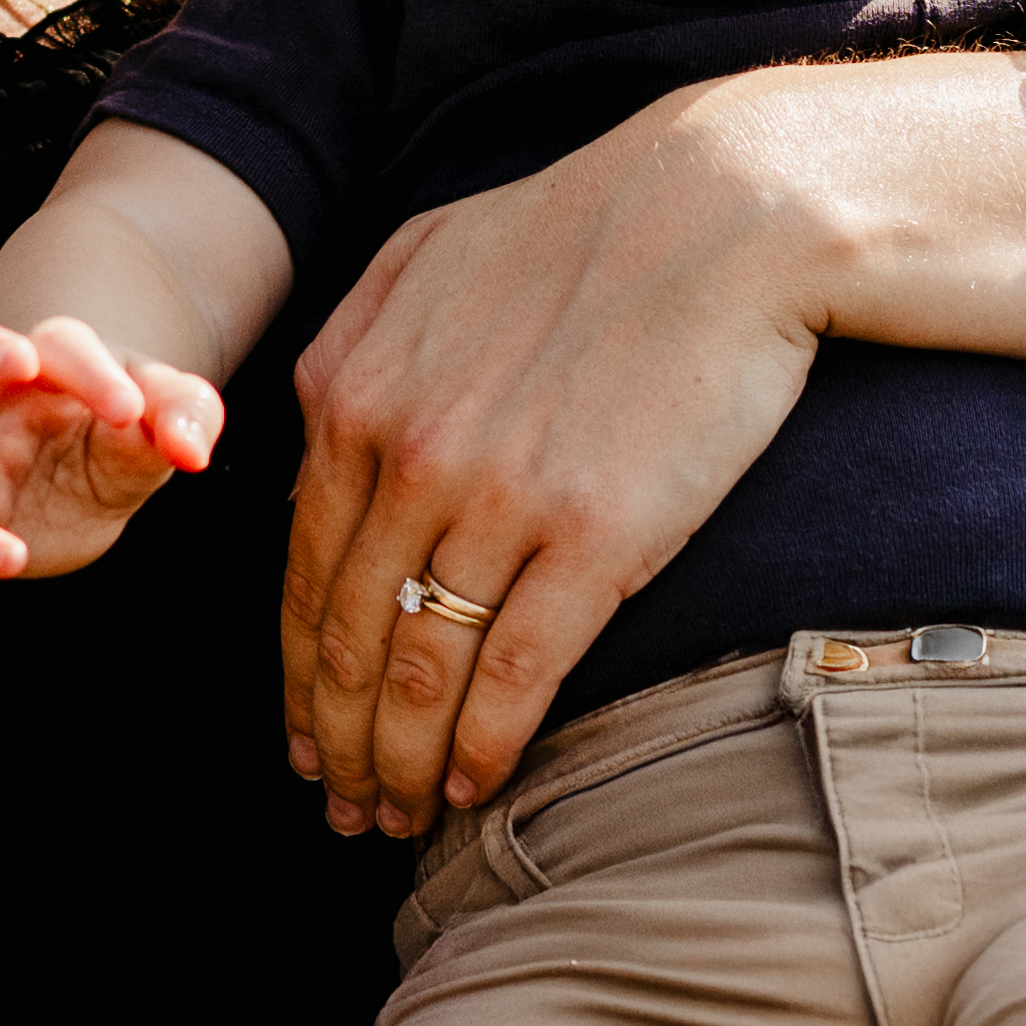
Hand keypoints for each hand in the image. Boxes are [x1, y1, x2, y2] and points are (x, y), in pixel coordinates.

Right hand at [0, 316, 223, 579]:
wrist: (95, 488)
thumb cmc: (129, 431)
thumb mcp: (167, 416)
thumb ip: (185, 416)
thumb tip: (191, 450)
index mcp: (53, 360)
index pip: (62, 345)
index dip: (91, 373)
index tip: (130, 411)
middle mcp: (0, 394)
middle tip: (17, 361)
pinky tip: (8, 556)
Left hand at [276, 51, 1025, 836]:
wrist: (726, 210)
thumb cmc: (585, 229)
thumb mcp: (428, 261)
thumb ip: (357, 353)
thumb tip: (318, 453)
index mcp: (351, 387)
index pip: (301, 569)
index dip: (299, 673)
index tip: (304, 736)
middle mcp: (404, 448)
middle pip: (346, 635)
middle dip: (334, 739)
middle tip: (338, 808)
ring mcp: (496, 498)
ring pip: (417, 670)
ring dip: (399, 763)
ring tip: (398, 816)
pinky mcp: (593, 540)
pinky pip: (510, 674)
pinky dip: (481, 746)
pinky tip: (475, 787)